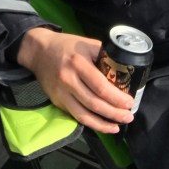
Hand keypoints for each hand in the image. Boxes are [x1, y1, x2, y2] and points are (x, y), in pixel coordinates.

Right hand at [17, 28, 134, 133]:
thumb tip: (123, 69)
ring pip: (85, 114)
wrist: (38, 51)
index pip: (101, 86)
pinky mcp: (56, 100)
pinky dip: (91, 123)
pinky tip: (102, 125)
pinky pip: (76, 115)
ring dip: (104, 123)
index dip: (117, 98)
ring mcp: (61, 92)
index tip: (129, 101)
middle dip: (115, 113)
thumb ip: (103, 55)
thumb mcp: (85, 43)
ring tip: (118, 125)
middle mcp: (68, 79)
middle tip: (129, 116)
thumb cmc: (65, 45)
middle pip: (94, 103)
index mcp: (78, 63)